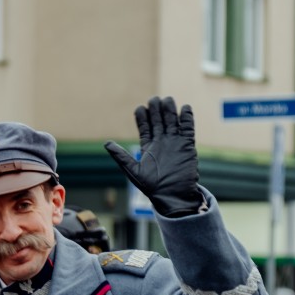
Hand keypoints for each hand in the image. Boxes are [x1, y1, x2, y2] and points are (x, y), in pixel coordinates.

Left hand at [104, 97, 202, 216]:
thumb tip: (106, 143)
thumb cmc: (151, 186)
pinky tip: (185, 108)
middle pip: (159, 120)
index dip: (143, 117)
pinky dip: (187, 118)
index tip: (140, 108)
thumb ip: (121, 156)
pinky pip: (188, 128)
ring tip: (167, 100)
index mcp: (148, 146)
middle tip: (154, 100)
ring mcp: (175, 142)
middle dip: (156, 109)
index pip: (145, 126)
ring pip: (172, 121)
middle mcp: (161, 142)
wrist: (171, 195)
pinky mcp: (187, 145)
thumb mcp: (132, 170)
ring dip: (170, 110)